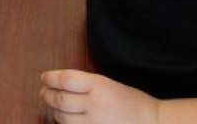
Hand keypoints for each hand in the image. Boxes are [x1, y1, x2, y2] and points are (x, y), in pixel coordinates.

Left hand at [40, 69, 157, 123]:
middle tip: (44, 93)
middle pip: (60, 99)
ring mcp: (94, 123)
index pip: (65, 79)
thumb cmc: (131, 102)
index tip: (44, 78)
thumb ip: (85, 85)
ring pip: (63, 118)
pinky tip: (66, 120)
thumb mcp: (108, 84)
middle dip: (47, 95)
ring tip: (54, 107)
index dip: (50, 78)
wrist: (152, 123)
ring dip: (55, 112)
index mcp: (99, 85)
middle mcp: (95, 104)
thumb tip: (59, 83)